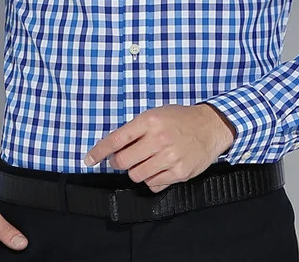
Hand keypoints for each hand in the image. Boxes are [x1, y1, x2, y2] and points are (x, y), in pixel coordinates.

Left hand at [83, 103, 235, 192]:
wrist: (209, 126)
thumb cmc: (179, 119)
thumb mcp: (156, 115)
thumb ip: (135, 130)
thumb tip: (113, 148)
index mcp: (149, 121)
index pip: (116, 139)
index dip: (99, 151)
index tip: (89, 159)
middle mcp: (158, 139)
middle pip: (123, 161)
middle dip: (119, 162)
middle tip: (125, 158)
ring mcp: (169, 157)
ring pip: (136, 175)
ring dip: (137, 170)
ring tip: (147, 161)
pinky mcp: (179, 172)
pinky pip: (153, 184)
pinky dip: (152, 179)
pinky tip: (160, 168)